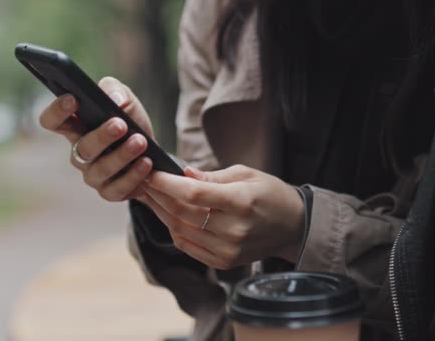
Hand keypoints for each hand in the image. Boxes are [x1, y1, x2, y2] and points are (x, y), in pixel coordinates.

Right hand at [39, 77, 153, 200]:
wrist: (153, 150)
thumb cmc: (130, 121)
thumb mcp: (125, 99)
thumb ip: (115, 90)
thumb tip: (116, 100)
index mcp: (75, 127)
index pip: (52, 121)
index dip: (57, 111)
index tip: (73, 99)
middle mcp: (79, 152)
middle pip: (82, 147)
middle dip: (101, 136)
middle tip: (120, 124)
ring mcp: (93, 175)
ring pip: (100, 169)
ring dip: (122, 155)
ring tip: (140, 142)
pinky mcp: (110, 191)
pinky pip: (118, 188)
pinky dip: (134, 175)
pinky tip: (146, 162)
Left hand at [138, 165, 305, 269]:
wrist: (293, 226)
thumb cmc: (270, 193)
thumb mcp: (246, 174)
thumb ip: (212, 177)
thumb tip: (183, 174)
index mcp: (241, 202)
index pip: (193, 194)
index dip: (167, 184)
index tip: (151, 172)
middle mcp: (233, 230)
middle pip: (182, 213)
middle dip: (157, 196)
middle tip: (142, 181)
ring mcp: (228, 250)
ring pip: (180, 230)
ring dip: (160, 212)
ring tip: (149, 196)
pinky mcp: (223, 262)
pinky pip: (187, 246)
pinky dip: (173, 229)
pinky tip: (166, 215)